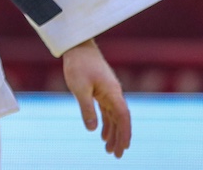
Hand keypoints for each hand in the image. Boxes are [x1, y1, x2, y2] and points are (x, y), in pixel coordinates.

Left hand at [62, 39, 130, 158]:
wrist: (78, 47)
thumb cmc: (79, 65)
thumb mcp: (80, 88)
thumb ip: (86, 108)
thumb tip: (92, 129)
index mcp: (112, 92)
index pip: (123, 116)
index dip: (125, 133)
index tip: (124, 148)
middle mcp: (114, 93)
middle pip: (121, 119)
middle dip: (120, 138)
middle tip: (117, 155)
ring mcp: (109, 92)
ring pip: (115, 116)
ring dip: (114, 133)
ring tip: (109, 150)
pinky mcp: (102, 91)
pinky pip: (108, 111)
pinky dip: (107, 123)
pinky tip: (103, 134)